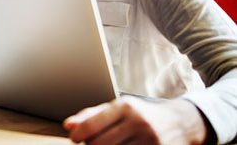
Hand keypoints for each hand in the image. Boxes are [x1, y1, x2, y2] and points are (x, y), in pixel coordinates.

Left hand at [63, 96, 208, 144]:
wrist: (179, 123)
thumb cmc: (141, 115)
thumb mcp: (117, 109)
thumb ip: (91, 115)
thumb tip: (68, 125)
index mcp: (125, 106)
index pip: (92, 124)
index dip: (78, 135)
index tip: (75, 139)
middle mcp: (137, 122)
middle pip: (99, 144)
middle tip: (93, 143)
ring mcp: (149, 140)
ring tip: (108, 144)